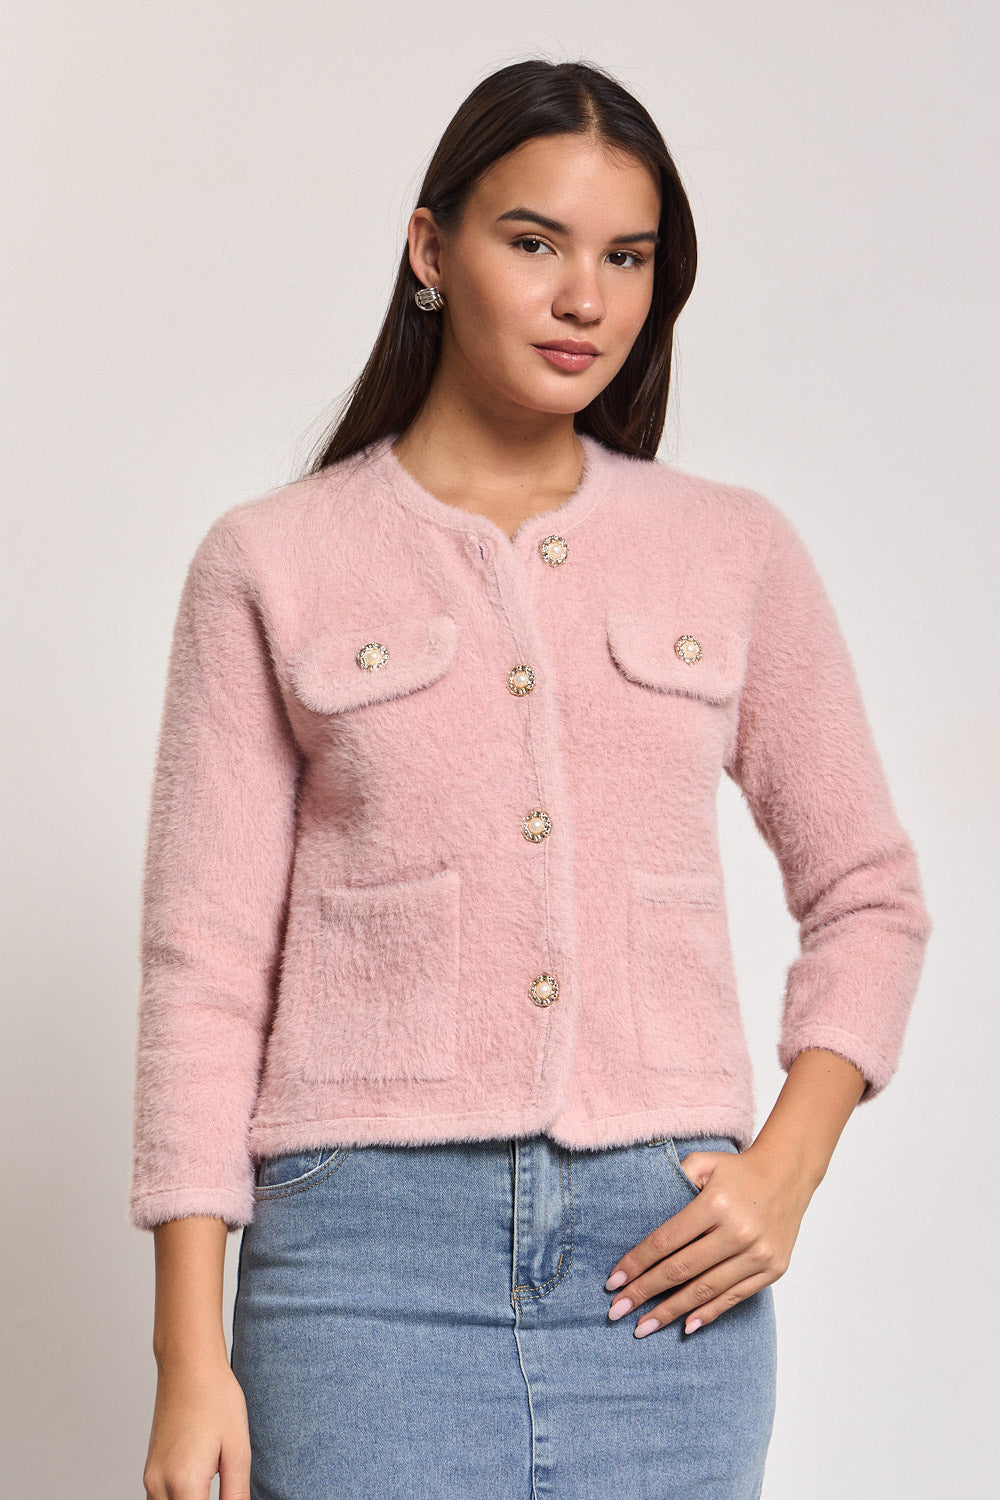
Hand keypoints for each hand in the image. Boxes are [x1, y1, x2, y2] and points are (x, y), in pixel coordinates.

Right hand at [142, 1354, 250, 1498]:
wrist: (188, 1366)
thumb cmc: (216, 1399)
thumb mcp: (238, 1450)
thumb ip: (237, 1494)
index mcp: (185, 1483)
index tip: (232, 1498)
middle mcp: (160, 1485)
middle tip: (226, 1491)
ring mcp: (151, 1478)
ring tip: (212, 1488)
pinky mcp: (150, 1471)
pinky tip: (200, 1490)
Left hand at [603, 1142, 816, 1336]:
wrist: (788, 1175)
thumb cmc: (737, 1171)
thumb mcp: (703, 1163)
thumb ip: (672, 1182)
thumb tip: (639, 1217)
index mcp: (716, 1204)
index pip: (666, 1241)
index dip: (637, 1263)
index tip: (612, 1282)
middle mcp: (738, 1231)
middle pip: (681, 1270)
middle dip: (644, 1293)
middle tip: (616, 1311)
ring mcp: (758, 1254)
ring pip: (705, 1290)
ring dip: (670, 1312)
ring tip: (643, 1327)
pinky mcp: (772, 1269)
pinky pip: (734, 1297)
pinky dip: (708, 1314)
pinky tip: (685, 1326)